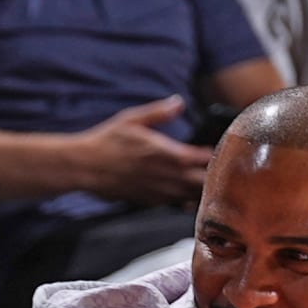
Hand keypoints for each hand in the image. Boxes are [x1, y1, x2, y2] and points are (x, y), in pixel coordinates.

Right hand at [72, 96, 210, 205]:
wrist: (85, 167)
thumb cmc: (107, 141)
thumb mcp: (132, 119)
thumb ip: (158, 112)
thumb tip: (179, 102)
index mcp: (163, 153)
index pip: (198, 157)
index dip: (212, 155)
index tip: (219, 149)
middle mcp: (163, 175)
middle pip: (199, 182)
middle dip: (213, 177)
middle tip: (223, 170)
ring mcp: (156, 191)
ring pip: (189, 197)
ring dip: (202, 191)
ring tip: (213, 185)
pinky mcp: (148, 201)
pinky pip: (174, 204)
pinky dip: (186, 201)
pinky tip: (191, 196)